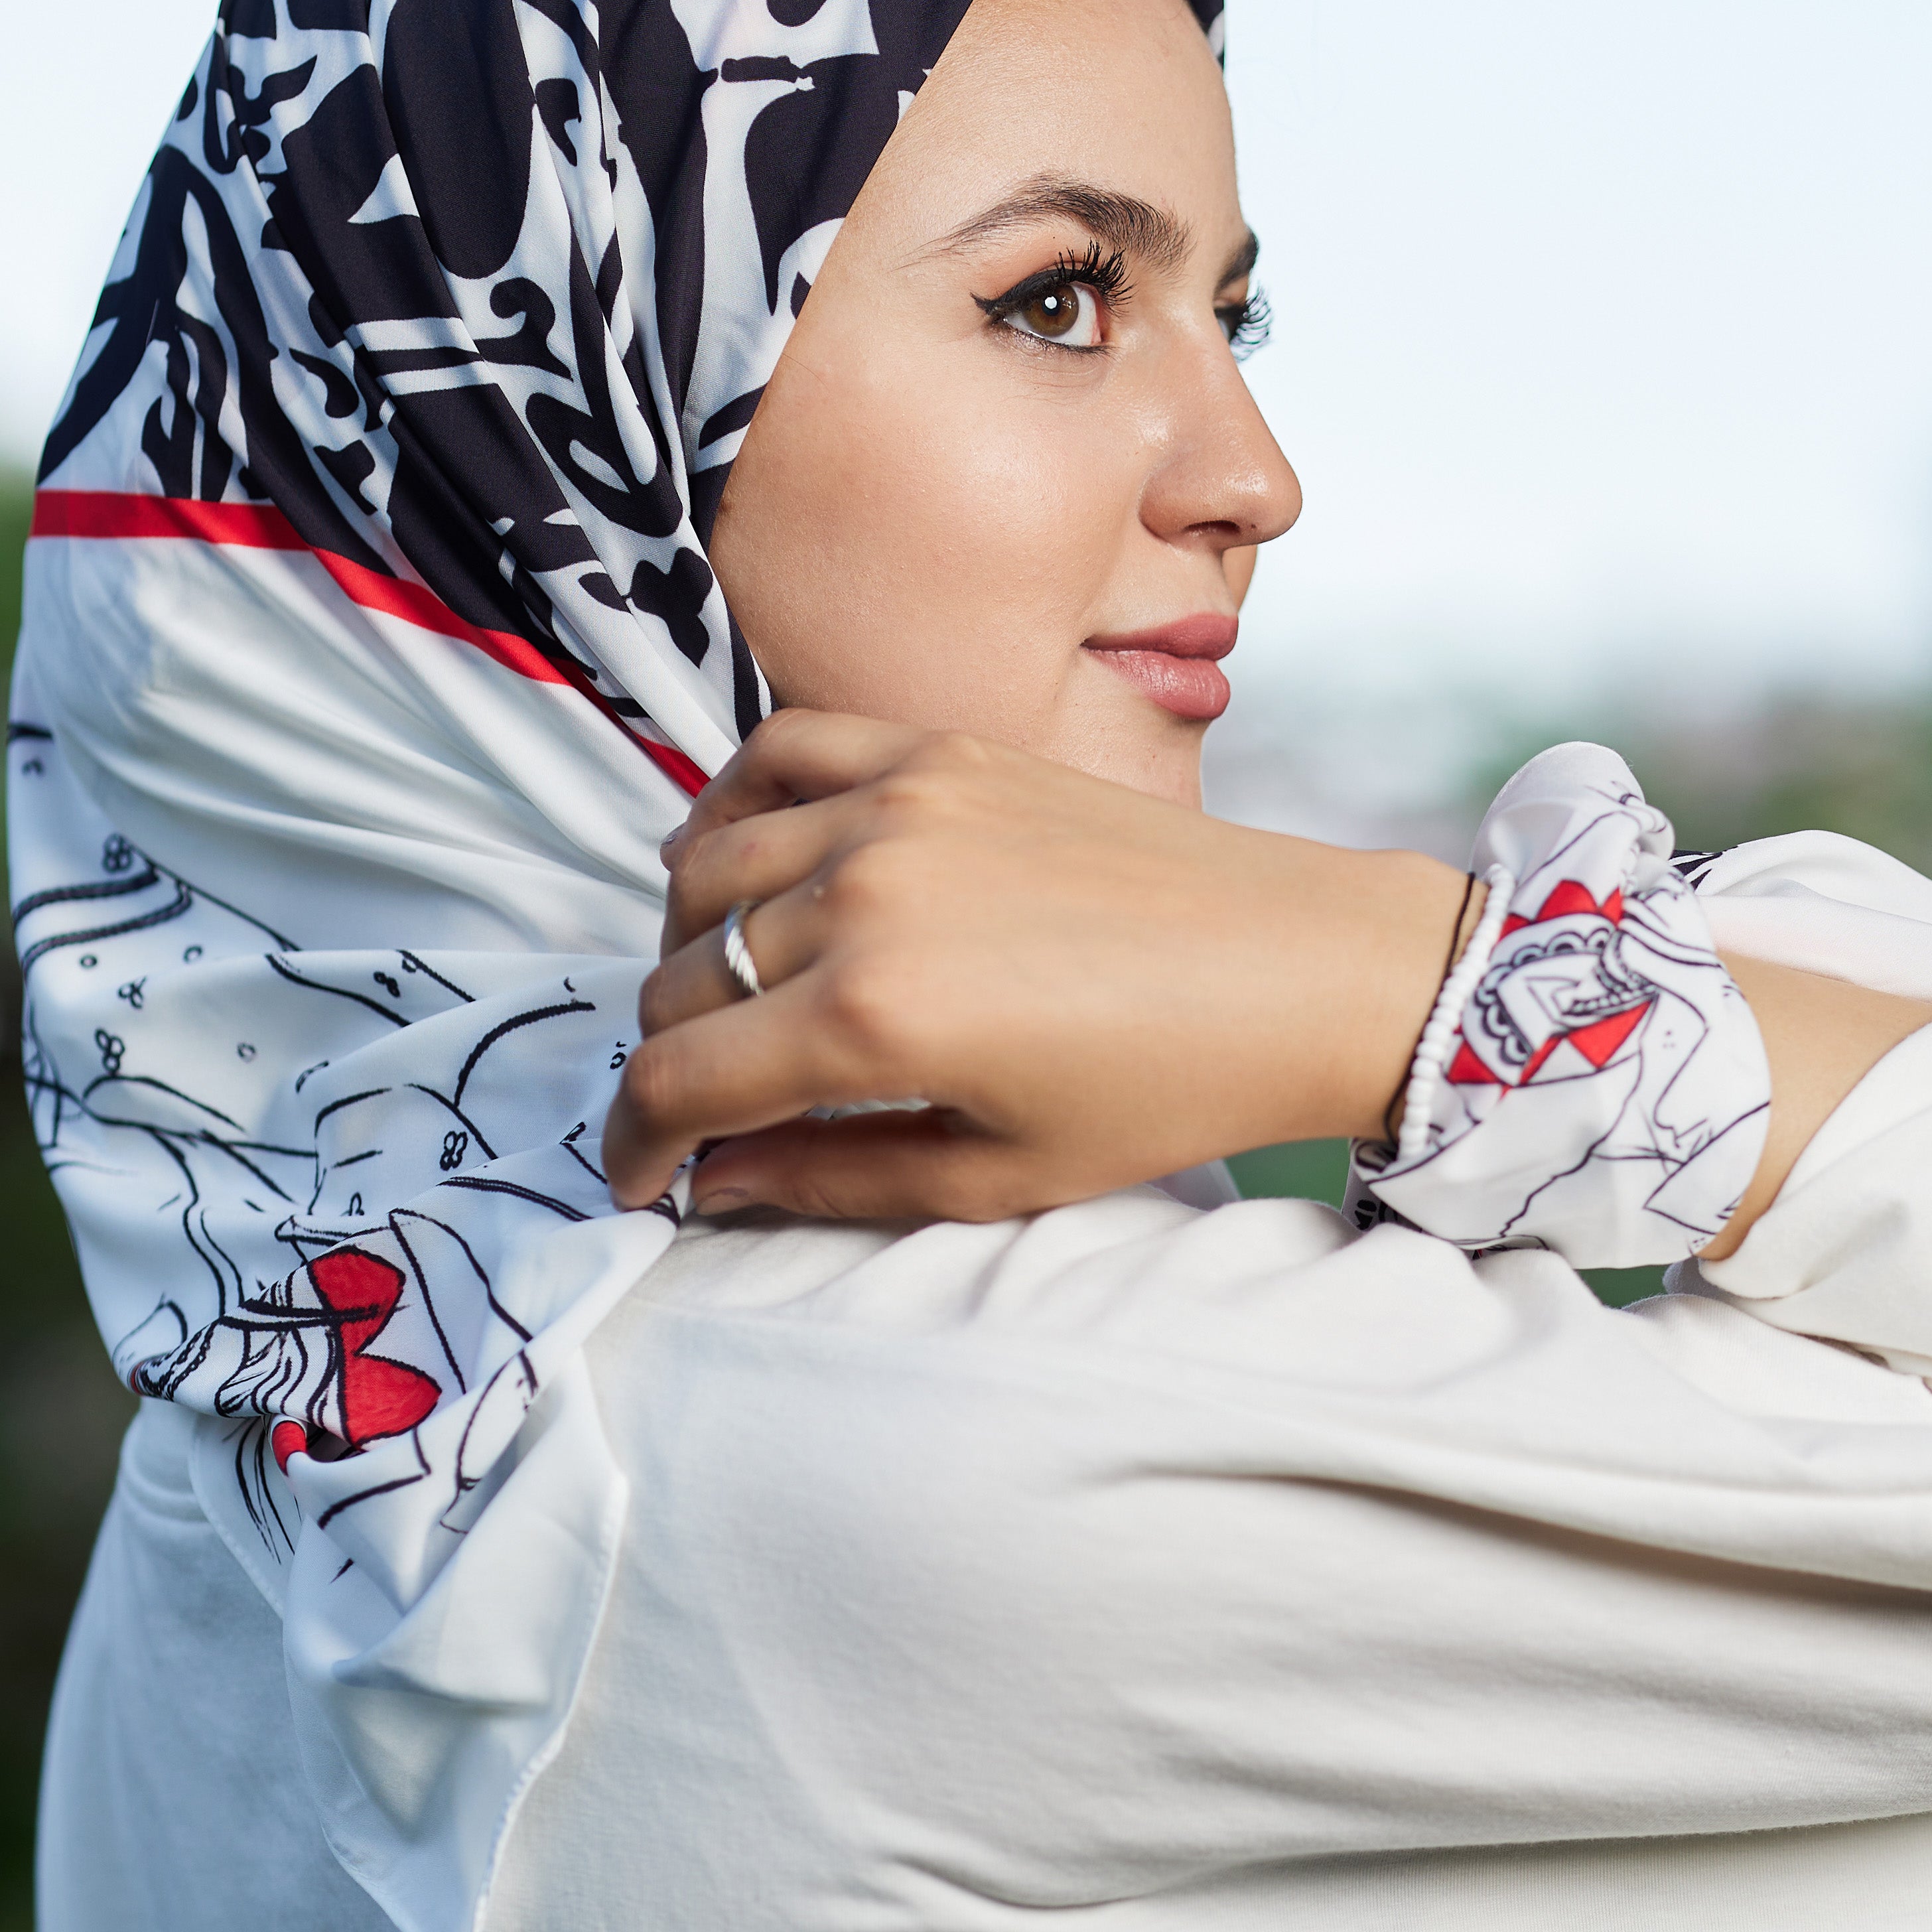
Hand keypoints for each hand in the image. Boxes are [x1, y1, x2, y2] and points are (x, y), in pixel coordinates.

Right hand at [603, 712, 1469, 1221]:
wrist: (1294, 969)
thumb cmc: (1163, 1089)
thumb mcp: (993, 1175)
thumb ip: (829, 1179)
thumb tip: (716, 1178)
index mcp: (873, 1019)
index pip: (677, 1078)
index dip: (637, 1142)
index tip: (646, 1173)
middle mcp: (861, 895)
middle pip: (683, 977)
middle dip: (673, 1056)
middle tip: (708, 1101)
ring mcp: (895, 806)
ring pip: (705, 869)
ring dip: (690, 943)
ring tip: (726, 994)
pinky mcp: (936, 752)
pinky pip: (780, 752)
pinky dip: (732, 804)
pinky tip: (738, 856)